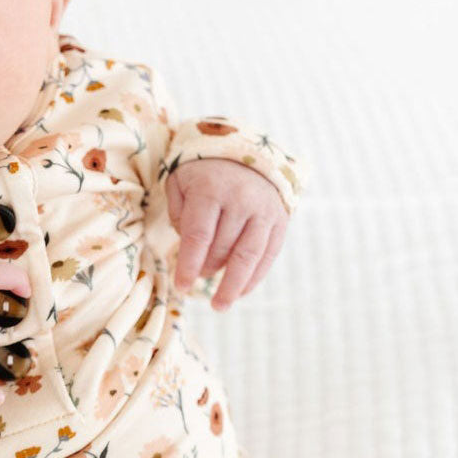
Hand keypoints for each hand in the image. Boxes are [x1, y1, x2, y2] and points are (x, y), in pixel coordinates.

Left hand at [165, 159, 288, 310]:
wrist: (246, 152)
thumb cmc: (203, 173)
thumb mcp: (179, 183)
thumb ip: (177, 214)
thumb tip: (188, 251)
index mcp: (211, 189)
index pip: (199, 235)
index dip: (189, 265)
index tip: (181, 286)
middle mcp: (241, 199)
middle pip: (223, 248)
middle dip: (207, 270)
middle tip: (196, 279)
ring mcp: (264, 210)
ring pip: (249, 256)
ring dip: (233, 285)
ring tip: (220, 305)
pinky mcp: (280, 219)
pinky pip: (268, 255)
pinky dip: (254, 277)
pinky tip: (240, 292)